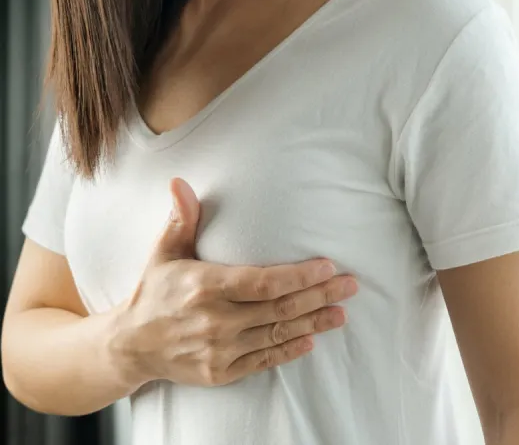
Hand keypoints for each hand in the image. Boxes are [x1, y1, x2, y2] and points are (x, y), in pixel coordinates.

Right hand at [108, 178, 357, 388]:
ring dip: (314, 323)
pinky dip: (290, 350)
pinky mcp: (221, 372)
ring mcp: (219, 350)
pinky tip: (312, 339)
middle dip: (321, 296)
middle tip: (351, 285)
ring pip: (278, 334)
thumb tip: (180, 182)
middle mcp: (215, 321)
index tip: (327, 266)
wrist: (130, 345)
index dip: (299, 276)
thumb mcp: (164, 253)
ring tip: (342, 312)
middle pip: (280, 308)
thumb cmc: (154, 292)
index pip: (264, 282)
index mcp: (206, 286)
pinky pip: (264, 361)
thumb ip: (181, 219)